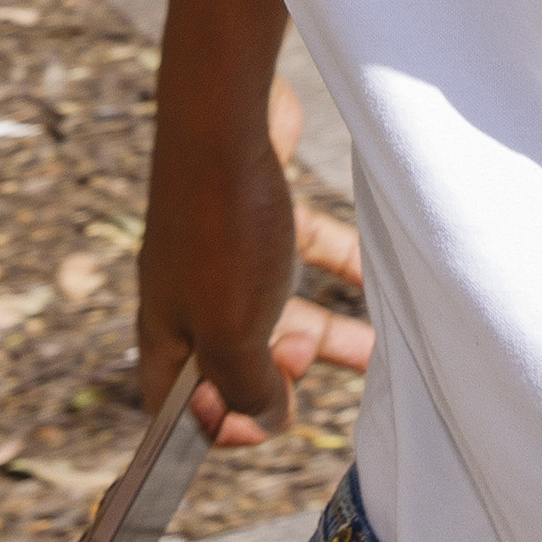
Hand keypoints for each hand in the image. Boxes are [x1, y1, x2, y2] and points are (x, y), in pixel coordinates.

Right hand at [137, 72, 377, 450]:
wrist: (226, 118)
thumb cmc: (221, 229)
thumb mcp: (231, 334)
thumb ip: (247, 389)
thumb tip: (267, 418)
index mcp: (167, 329)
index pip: (176, 400)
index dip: (217, 424)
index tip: (261, 423)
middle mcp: (189, 292)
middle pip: (232, 356)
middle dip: (277, 373)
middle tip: (302, 356)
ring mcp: (223, 249)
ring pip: (274, 307)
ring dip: (322, 332)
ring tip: (370, 350)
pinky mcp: (258, 210)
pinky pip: (304, 252)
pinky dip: (339, 270)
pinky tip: (373, 282)